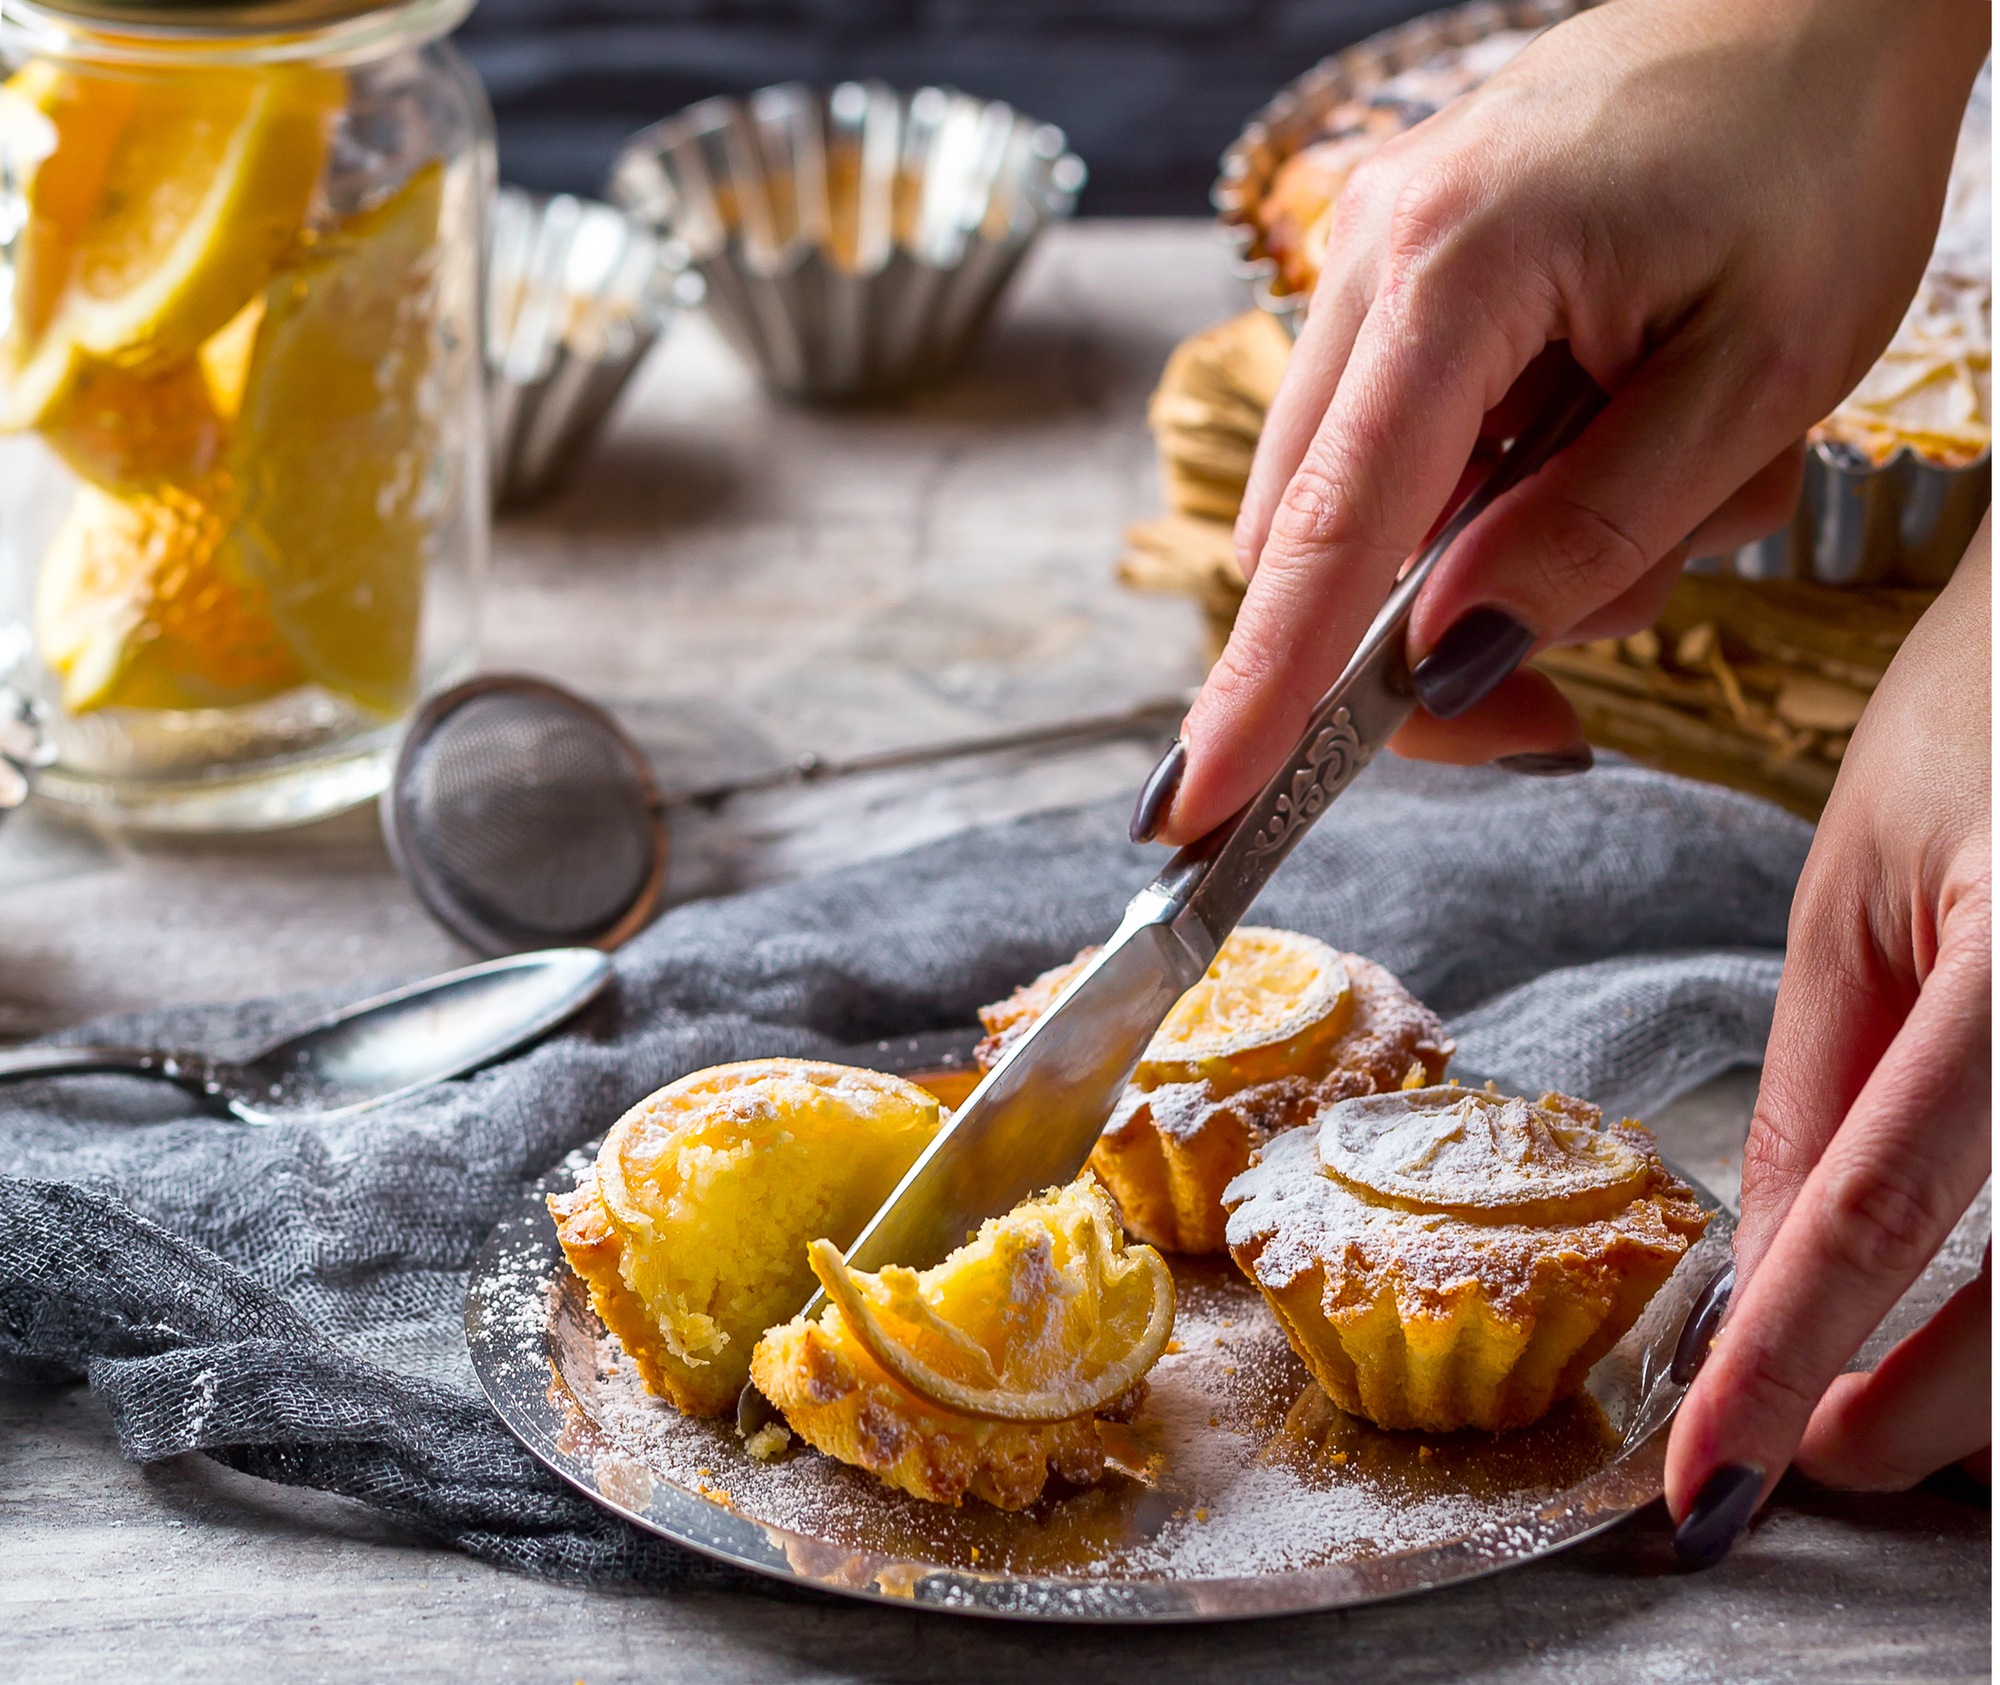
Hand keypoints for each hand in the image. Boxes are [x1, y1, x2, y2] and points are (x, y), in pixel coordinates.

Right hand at [1150, 0, 1986, 841]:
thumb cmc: (1814, 155)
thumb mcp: (1754, 377)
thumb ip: (1591, 532)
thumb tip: (1442, 656)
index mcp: (1455, 272)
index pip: (1328, 531)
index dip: (1263, 690)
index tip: (1196, 807)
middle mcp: (1372, 259)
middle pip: (1319, 538)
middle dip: (1428, 638)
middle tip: (1562, 691)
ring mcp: (1372, 262)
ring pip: (1360, 505)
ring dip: (1489, 557)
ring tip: (1659, 483)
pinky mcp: (1401, 276)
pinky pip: (1401, 446)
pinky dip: (1492, 496)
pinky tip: (1608, 439)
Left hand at [1666, 520, 1990, 1562]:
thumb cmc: (1990, 708)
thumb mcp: (1860, 886)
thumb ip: (1821, 1081)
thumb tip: (1766, 1260)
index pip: (1886, 1204)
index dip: (1791, 1359)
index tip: (1711, 1480)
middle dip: (1924, 1410)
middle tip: (1819, 1455)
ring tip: (1903, 1406)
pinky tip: (1995, 1319)